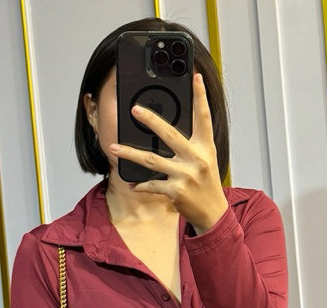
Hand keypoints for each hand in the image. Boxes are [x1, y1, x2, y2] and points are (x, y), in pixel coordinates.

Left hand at [108, 72, 228, 233]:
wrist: (212, 212)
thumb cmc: (205, 183)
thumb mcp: (204, 159)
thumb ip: (190, 144)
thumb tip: (164, 131)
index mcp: (205, 146)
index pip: (203, 116)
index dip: (200, 96)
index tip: (195, 77)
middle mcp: (196, 157)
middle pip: (169, 134)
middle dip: (150, 120)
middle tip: (135, 109)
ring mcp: (185, 174)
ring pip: (151, 160)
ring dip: (129, 154)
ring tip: (114, 147)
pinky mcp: (175, 191)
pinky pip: (151, 184)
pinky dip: (140, 184)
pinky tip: (132, 183)